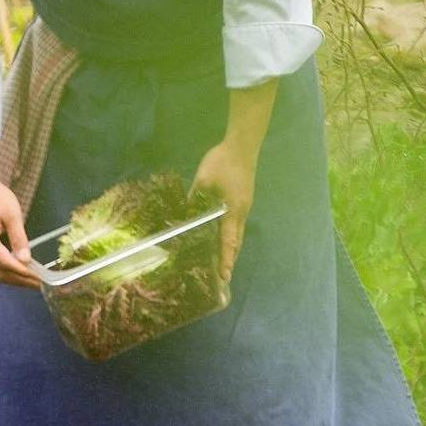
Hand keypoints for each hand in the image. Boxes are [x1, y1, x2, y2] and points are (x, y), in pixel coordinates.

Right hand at [0, 178, 37, 288]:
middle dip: (19, 280)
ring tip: (33, 281)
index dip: (22, 272)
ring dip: (14, 278)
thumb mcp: (12, 215)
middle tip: (39, 284)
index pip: (5, 262)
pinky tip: (21, 270)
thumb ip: (19, 238)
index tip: (39, 278)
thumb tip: (26, 260)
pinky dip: (8, 270)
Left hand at [190, 140, 258, 282]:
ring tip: (222, 266)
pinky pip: (236, 225)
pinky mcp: (242, 201)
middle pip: (236, 242)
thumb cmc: (222, 163)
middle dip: (229, 260)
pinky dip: (230, 237)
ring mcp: (243, 207)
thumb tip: (182, 216)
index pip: (228, 241)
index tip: (224, 276)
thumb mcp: (203, 181)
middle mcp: (241, 213)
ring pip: (237, 234)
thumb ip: (193, 200)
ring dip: (231, 250)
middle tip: (222, 279)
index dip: (225, 259)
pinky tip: (221, 240)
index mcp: (232, 210)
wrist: (241, 146)